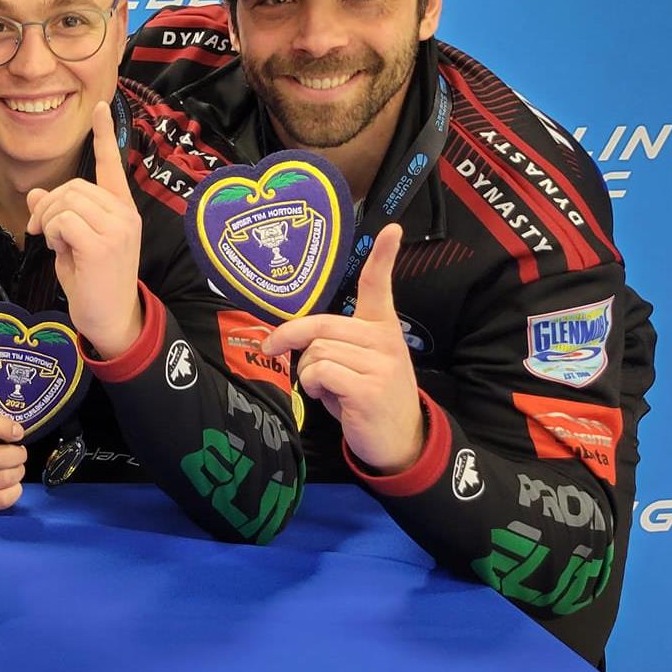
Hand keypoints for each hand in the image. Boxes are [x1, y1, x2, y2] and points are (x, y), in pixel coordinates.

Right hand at [0, 410, 27, 511]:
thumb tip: (17, 432)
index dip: (2, 427)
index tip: (17, 432)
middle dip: (18, 455)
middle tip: (19, 453)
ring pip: (4, 478)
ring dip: (17, 472)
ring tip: (14, 468)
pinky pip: (2, 498)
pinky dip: (14, 491)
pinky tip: (11, 484)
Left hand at [26, 111, 142, 355]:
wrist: (111, 318)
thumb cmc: (93, 281)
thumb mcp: (71, 243)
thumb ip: (58, 216)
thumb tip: (36, 194)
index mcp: (121, 209)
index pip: (113, 164)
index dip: (104, 135)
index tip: (100, 106)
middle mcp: (124, 214)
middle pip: (73, 186)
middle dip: (48, 206)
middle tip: (42, 233)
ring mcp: (117, 228)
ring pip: (66, 201)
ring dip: (49, 222)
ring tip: (56, 244)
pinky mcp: (103, 244)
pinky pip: (63, 220)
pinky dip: (52, 233)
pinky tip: (60, 250)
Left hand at [261, 225, 423, 473]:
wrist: (398, 442)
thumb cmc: (366, 397)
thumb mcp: (355, 364)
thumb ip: (333, 343)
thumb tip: (287, 337)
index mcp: (382, 328)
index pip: (380, 286)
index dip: (384, 257)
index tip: (392, 229)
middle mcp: (384, 340)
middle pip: (321, 324)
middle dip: (289, 337)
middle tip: (273, 349)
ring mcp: (380, 364)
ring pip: (317, 351)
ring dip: (307, 372)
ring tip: (327, 387)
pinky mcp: (370, 388)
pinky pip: (320, 372)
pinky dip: (312, 386)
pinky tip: (328, 398)